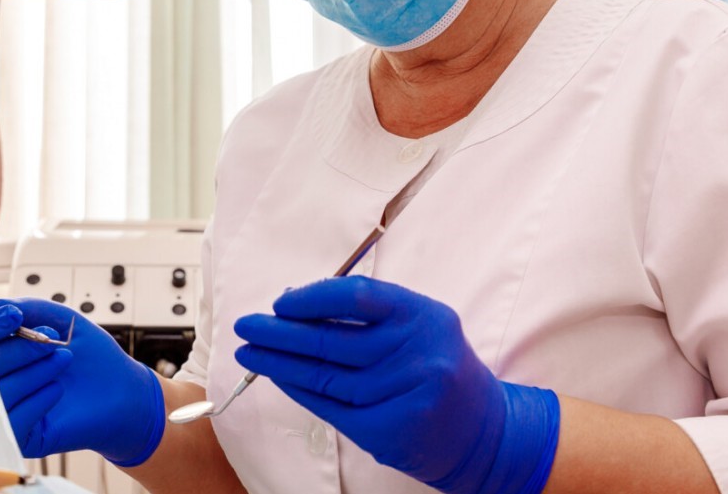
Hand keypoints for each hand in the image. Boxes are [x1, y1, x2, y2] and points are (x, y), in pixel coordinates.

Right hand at [0, 299, 165, 465]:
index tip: (14, 316)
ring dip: (33, 372)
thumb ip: (31, 308)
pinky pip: (14, 421)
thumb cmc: (92, 358)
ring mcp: (8, 413)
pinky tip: (58, 390)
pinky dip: (37, 400)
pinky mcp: (22, 439)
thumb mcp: (64, 321)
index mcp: (2, 354)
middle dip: (19, 349)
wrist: (122, 391)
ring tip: (63, 361)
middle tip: (52, 341)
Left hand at [234, 276, 558, 493]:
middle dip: (280, 333)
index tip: (279, 303)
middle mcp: (418, 352)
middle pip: (332, 340)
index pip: (356, 297)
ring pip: (326, 377)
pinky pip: (332, 408)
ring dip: (279, 364)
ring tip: (249, 353)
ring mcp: (405, 394)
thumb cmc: (437, 367)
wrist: (481, 431)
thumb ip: (364, 314)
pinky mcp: (391, 429)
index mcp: (423, 315)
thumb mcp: (415, 326)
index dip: (312, 298)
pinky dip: (299, 392)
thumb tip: (293, 301)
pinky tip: (278, 379)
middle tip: (246, 326)